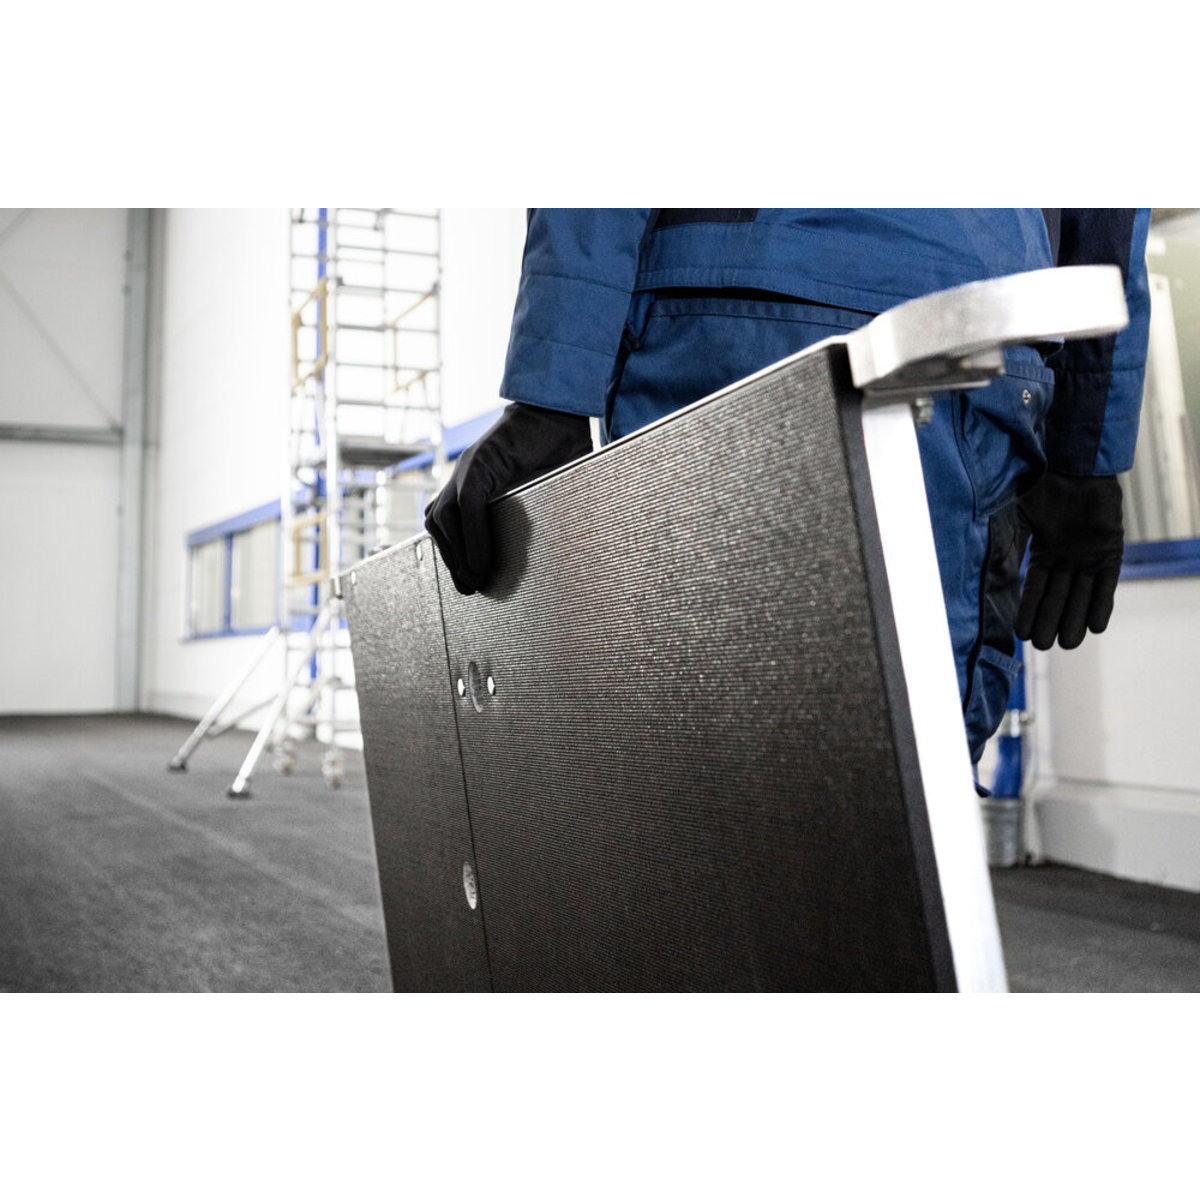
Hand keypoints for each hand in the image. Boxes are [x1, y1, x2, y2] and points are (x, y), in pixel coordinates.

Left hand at [424, 402, 591, 594]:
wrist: (558, 417)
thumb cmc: (553, 457)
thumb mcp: (534, 498)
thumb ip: (524, 522)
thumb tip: (542, 560)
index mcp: (469, 487)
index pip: (447, 530)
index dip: (454, 559)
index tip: (468, 586)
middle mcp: (459, 479)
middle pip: (440, 528)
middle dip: (453, 563)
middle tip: (471, 590)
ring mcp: (465, 470)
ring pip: (446, 521)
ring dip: (460, 555)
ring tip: (476, 581)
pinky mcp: (478, 465)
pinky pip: (468, 507)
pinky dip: (474, 537)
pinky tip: (482, 562)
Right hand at [1014, 472, 1124, 650]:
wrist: (1074, 464)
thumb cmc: (1042, 486)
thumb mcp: (1018, 519)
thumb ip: (1010, 548)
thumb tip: (999, 578)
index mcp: (1044, 551)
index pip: (1035, 589)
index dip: (1028, 611)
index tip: (1020, 635)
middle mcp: (1067, 558)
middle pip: (1058, 598)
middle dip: (1050, 621)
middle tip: (1043, 646)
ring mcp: (1089, 556)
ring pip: (1081, 595)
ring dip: (1075, 619)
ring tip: (1068, 645)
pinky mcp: (1111, 551)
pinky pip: (1107, 583)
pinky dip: (1102, 604)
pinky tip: (1096, 627)